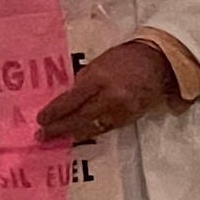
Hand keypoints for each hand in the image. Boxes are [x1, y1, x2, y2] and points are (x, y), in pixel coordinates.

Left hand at [37, 38, 179, 143]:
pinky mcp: (130, 118)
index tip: (40, 119)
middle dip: (59, 128)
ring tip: (56, 140)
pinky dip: (89, 133)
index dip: (55, 112)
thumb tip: (66, 100)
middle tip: (41, 136)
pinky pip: (106, 129)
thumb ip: (83, 81)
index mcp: (100, 78)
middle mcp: (111, 97)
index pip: (72, 99)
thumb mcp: (99, 63)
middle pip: (80, 117)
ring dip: (72, 134)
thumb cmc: (124, 59)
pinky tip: (77, 136)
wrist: (159, 62)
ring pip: (92, 127)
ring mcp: (122, 110)